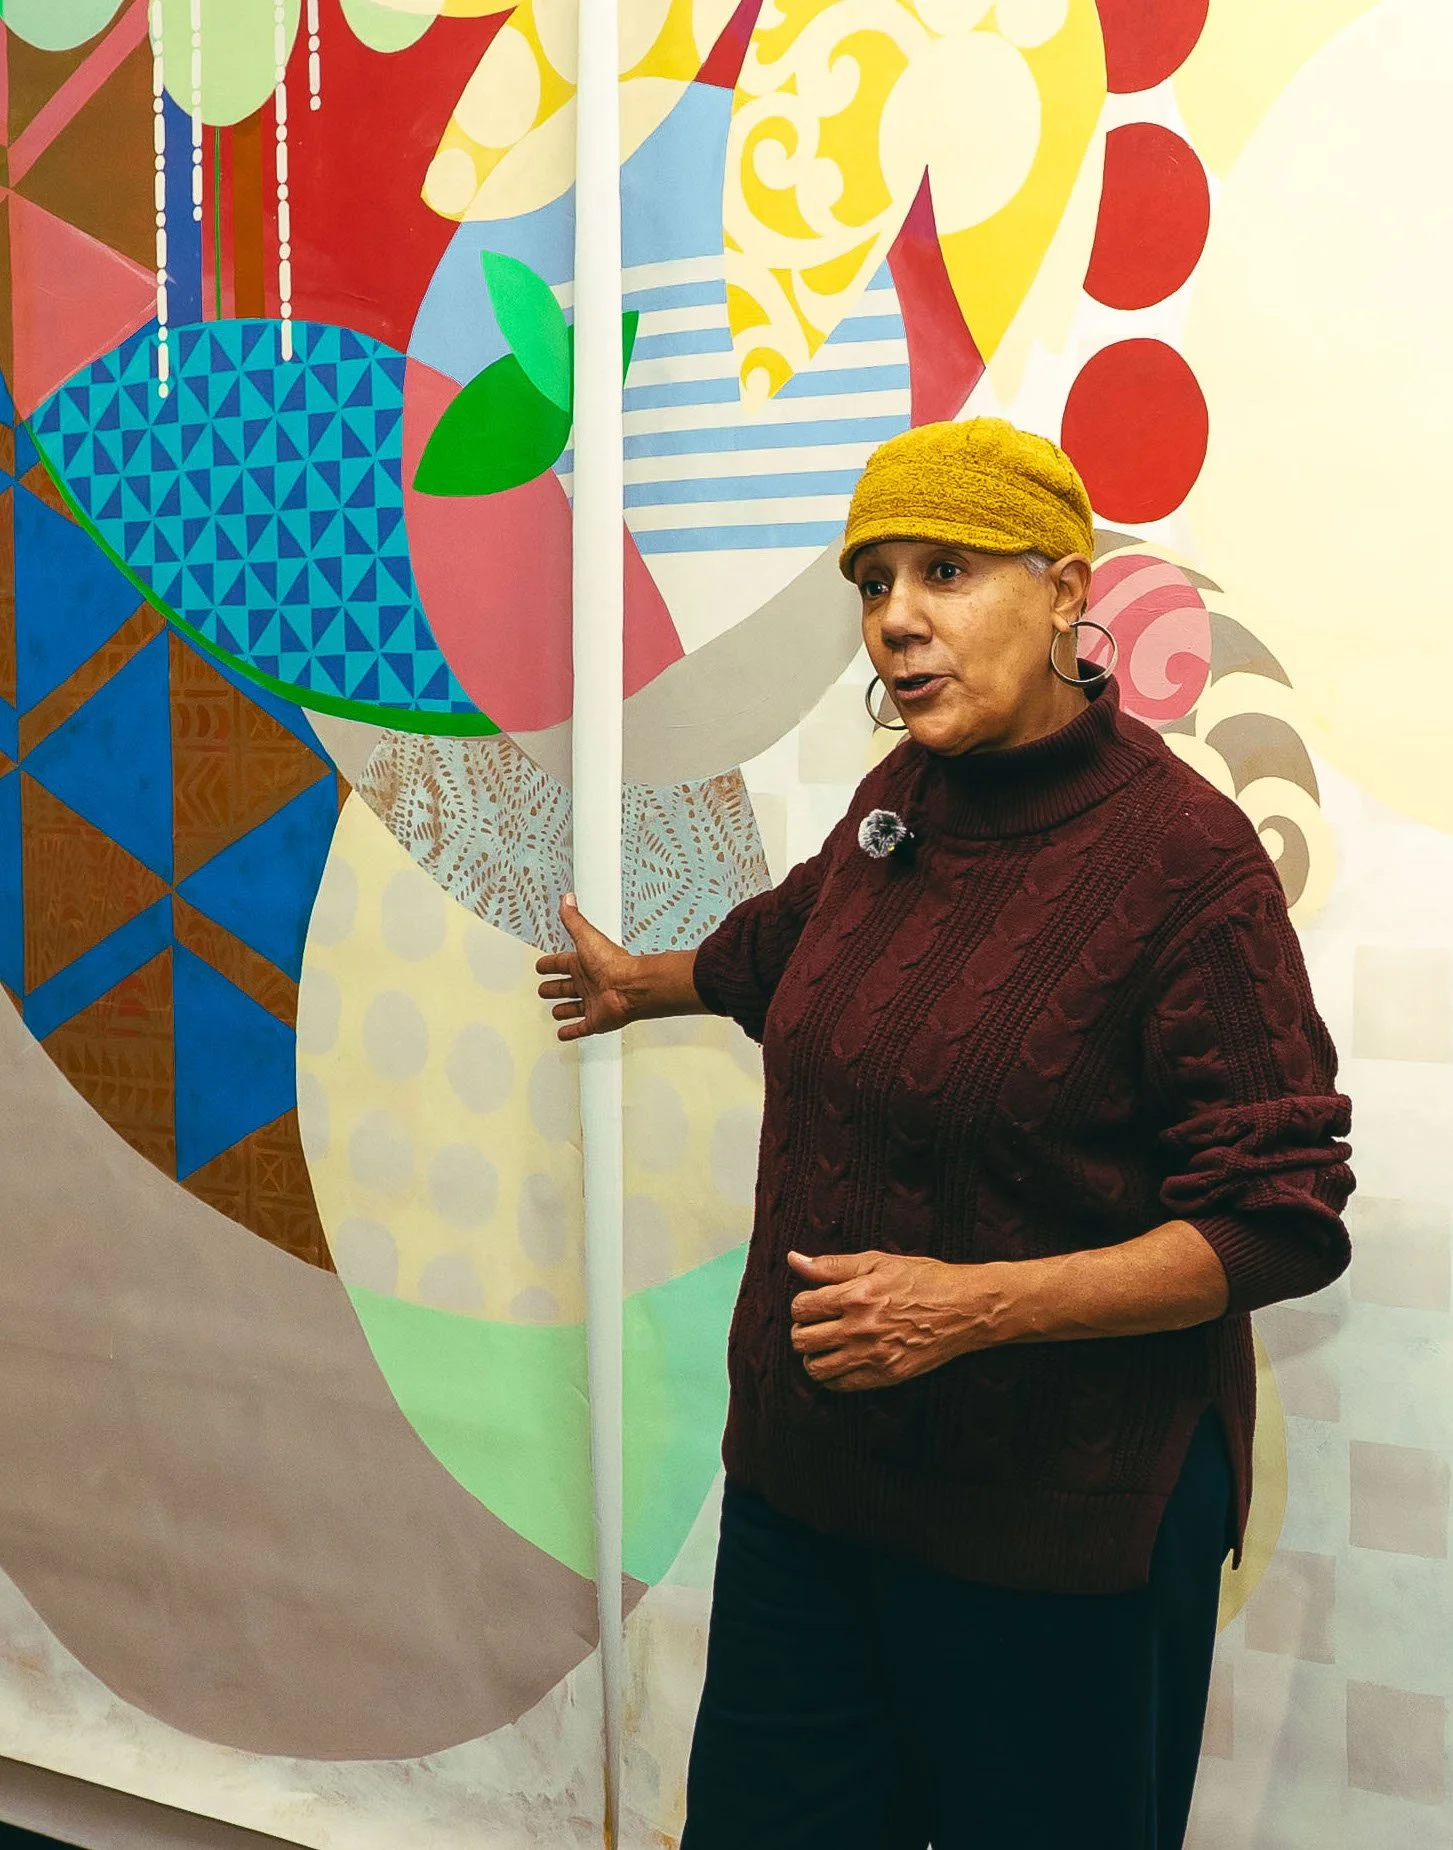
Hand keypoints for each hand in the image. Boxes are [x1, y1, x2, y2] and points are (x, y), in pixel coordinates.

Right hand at [535, 895, 638, 1040]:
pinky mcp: (596, 1021)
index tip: (541, 966)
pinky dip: (571, 1031)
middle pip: (566, 986)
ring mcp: (592, 1002)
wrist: (631, 987)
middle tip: (543, 989)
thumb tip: (568, 899)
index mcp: (584, 963)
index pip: (562, 963)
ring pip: (573, 1007)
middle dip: (554, 988)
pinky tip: (563, 1033)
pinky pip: (581, 1028)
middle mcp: (588, 982)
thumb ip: (574, 920)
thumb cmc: (613, 963)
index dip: (550, 965)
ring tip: (554, 1011)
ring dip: (563, 1010)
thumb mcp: (587, 937)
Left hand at [787, 1249, 1007, 1391]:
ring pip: (816, 1368)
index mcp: (855, 1296)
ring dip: (813, 1356)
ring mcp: (872, 1356)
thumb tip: (793, 1259)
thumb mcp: (877, 1261)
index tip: (813, 1303)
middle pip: (802, 1340)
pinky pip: (840, 1386)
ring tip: (825, 1345)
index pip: (801, 1307)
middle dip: (802, 1330)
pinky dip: (832, 1376)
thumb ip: (831, 1265)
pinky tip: (841, 1360)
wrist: (965, 1309)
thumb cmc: (923, 1279)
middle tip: (815, 1324)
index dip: (801, 1304)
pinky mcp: (885, 1376)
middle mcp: (859, 1329)